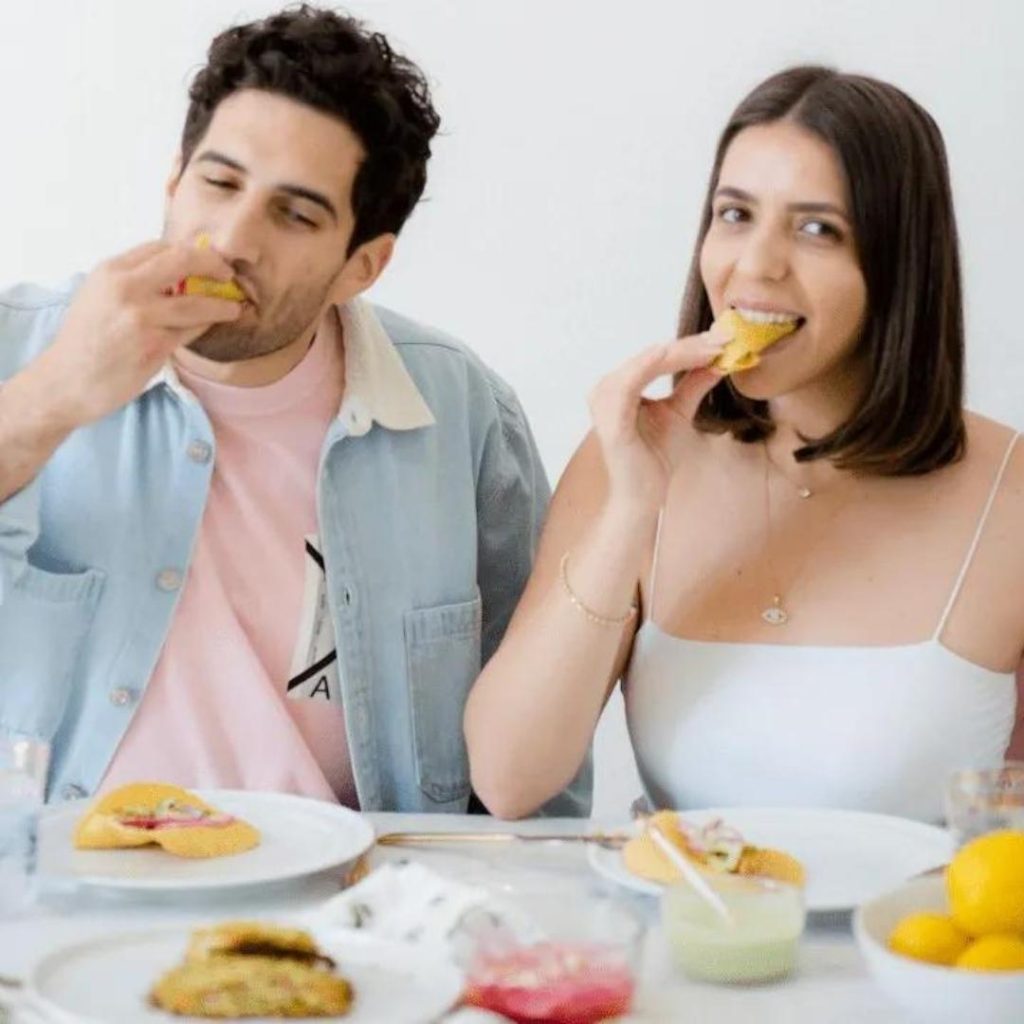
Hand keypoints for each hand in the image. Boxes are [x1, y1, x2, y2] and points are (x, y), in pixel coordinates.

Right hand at [28, 241, 242, 427]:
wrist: (67, 380)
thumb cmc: (85, 340)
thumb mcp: (98, 296)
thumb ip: (132, 281)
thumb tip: (174, 273)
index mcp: (110, 271)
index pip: (159, 247)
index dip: (189, 251)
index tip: (205, 259)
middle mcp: (126, 288)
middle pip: (183, 261)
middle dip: (213, 264)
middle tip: (227, 273)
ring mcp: (142, 317)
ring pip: (196, 302)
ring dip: (221, 304)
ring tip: (234, 308)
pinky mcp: (155, 346)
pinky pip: (192, 330)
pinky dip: (207, 325)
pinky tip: (214, 324)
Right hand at [587, 325, 729, 514]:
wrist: (643, 496)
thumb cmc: (654, 458)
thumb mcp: (679, 413)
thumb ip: (693, 385)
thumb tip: (718, 360)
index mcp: (620, 386)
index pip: (658, 358)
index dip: (692, 346)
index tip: (725, 338)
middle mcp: (606, 389)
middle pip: (653, 356)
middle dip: (690, 345)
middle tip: (724, 337)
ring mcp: (604, 402)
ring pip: (644, 364)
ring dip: (678, 353)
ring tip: (711, 348)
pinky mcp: (608, 418)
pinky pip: (628, 384)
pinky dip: (649, 365)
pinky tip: (670, 354)